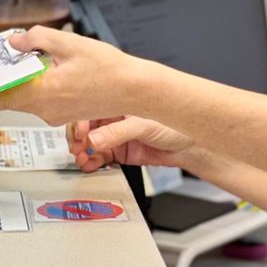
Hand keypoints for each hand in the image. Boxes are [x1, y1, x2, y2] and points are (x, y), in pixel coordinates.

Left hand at [0, 25, 146, 126]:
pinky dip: (34, 85)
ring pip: (25, 96)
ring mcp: (54, 114)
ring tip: (19, 60)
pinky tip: (43, 69)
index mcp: (42, 92)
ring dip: (19, 81)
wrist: (136, 90)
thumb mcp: (71, 43)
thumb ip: (38, 40)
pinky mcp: (63, 114)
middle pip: (9, 96)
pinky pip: (39, 99)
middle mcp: (44, 108)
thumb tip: (14, 42)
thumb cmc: (109, 69)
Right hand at [68, 116, 194, 172]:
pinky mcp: (119, 152)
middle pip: (86, 127)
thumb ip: (117, 133)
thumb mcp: (144, 125)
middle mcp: (114, 117)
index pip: (91, 109)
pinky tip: (89, 164)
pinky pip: (99, 156)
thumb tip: (94, 139)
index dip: (81, 122)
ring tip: (82, 159)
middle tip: (76, 149)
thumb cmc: (175, 126)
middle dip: (78, 138)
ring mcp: (115, 135)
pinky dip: (91, 161)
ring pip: (90, 143)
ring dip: (82, 151)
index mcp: (118, 102)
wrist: (190, 147)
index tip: (78, 135)